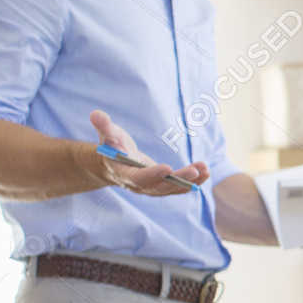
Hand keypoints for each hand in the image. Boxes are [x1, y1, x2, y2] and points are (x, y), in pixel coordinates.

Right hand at [90, 109, 208, 195]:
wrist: (114, 163)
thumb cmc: (112, 146)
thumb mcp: (107, 135)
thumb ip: (103, 126)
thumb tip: (95, 114)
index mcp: (123, 173)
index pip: (138, 177)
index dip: (152, 174)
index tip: (166, 168)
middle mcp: (139, 185)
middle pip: (159, 186)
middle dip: (178, 179)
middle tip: (194, 170)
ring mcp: (152, 188)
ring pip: (172, 188)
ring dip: (190, 180)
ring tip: (205, 169)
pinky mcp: (162, 186)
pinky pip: (178, 187)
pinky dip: (193, 182)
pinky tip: (206, 172)